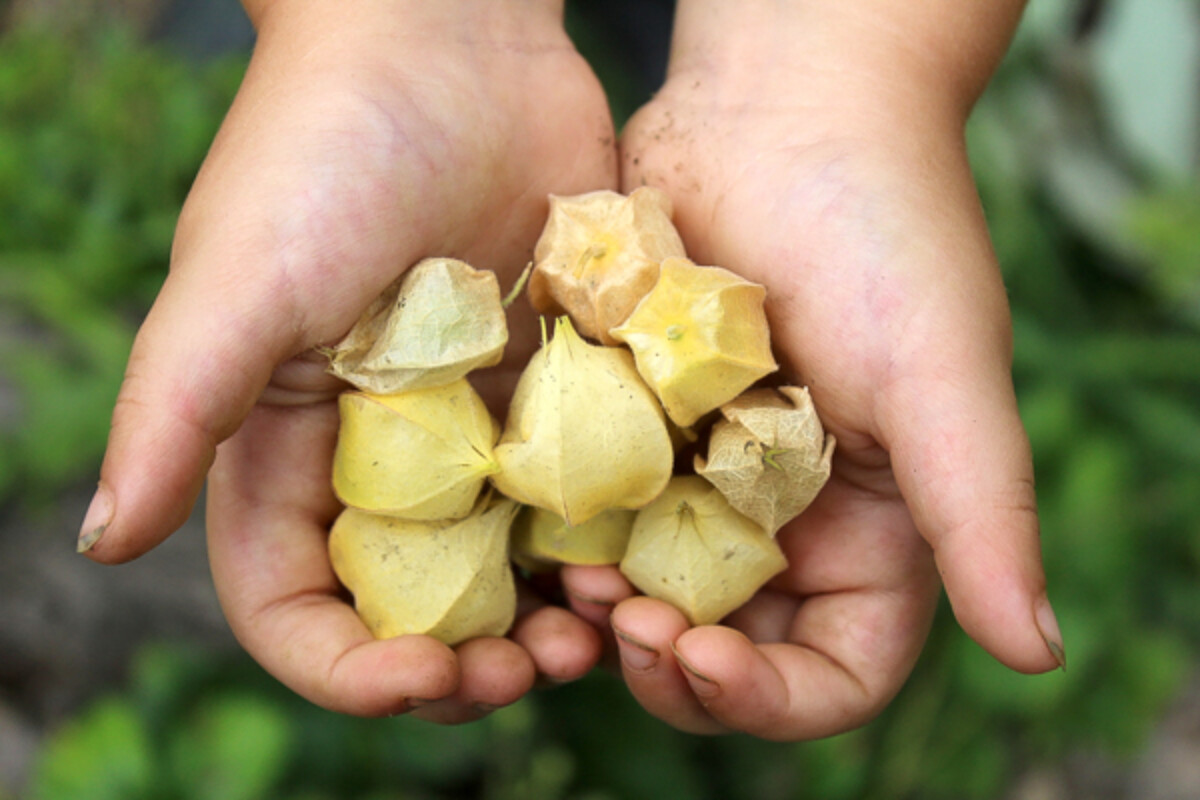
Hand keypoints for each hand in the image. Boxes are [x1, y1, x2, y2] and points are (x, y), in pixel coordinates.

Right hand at [80, 0, 616, 721]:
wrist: (455, 40)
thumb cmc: (329, 145)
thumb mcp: (240, 280)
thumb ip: (175, 410)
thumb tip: (104, 540)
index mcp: (291, 451)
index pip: (297, 604)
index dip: (350, 668)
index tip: (426, 679)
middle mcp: (384, 455)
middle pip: (416, 608)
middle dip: (467, 663)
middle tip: (535, 666)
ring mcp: (477, 426)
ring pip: (512, 568)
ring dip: (550, 617)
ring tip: (602, 627)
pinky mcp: (555, 387)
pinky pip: (585, 492)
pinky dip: (611, 539)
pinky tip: (647, 553)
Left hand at [562, 0, 1061, 738]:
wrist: (780, 108)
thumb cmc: (882, 228)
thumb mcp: (943, 376)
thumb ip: (982, 514)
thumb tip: (1040, 655)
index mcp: (866, 530)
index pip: (831, 670)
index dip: (770, 696)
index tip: (705, 656)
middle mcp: (781, 517)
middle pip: (725, 647)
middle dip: (669, 660)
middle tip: (621, 619)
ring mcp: (697, 473)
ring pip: (642, 592)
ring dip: (604, 611)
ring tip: (570, 581)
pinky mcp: (628, 422)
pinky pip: (585, 512)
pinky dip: (559, 538)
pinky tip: (530, 524)